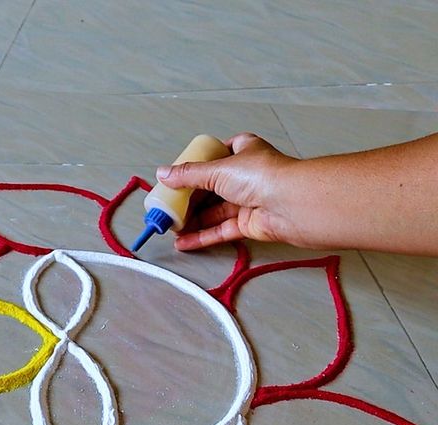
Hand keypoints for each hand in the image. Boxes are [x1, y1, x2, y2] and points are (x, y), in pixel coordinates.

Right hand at [157, 132, 298, 249]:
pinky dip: (202, 237)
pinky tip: (183, 243)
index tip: (177, 178)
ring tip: (171, 228)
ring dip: (192, 220)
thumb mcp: (217, 169)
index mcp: (242, 152)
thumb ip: (188, 174)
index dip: (196, 166)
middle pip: (211, 188)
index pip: (215, 156)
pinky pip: (220, 230)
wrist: (291, 204)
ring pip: (214, 212)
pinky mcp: (248, 224)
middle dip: (189, 200)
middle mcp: (245, 176)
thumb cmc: (261, 176)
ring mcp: (247, 201)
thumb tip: (163, 174)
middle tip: (168, 208)